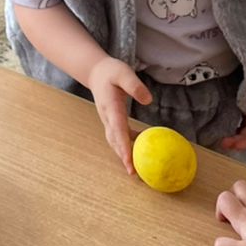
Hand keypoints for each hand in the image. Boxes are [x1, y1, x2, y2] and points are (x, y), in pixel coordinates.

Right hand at [89, 57, 152, 174]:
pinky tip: (141, 148)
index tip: (129, 161)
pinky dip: (128, 144)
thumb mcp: (124, 73)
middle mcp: (107, 117)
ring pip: (116, 141)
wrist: (96, 73)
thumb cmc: (111, 71)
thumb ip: (135, 85)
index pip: (117, 130)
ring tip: (136, 169)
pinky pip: (120, 136)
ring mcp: (108, 120)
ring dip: (125, 155)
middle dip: (124, 157)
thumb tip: (148, 100)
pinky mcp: (112, 121)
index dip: (124, 146)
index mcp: (110, 107)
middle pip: (115, 141)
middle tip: (134, 173)